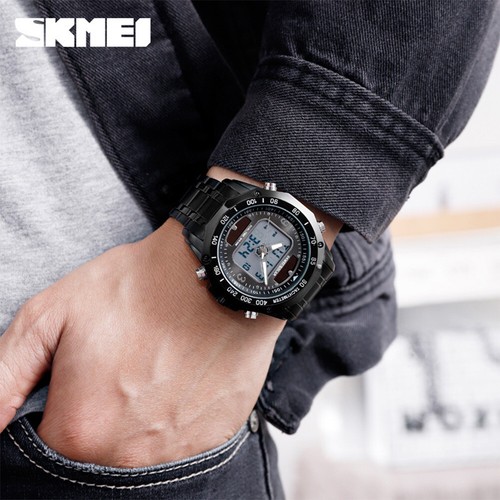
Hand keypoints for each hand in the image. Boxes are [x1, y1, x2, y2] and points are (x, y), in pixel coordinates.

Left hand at [0, 215, 285, 466]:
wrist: (215, 274)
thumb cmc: (137, 288)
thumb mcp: (52, 314)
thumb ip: (2, 377)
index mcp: (79, 429)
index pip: (45, 448)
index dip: (60, 407)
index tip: (83, 377)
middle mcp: (127, 456)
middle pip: (95, 450)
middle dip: (99, 412)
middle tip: (121, 367)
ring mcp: (175, 452)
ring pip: (139, 450)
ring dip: (139, 417)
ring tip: (152, 368)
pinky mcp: (213, 439)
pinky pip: (179, 444)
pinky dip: (174, 416)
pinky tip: (180, 378)